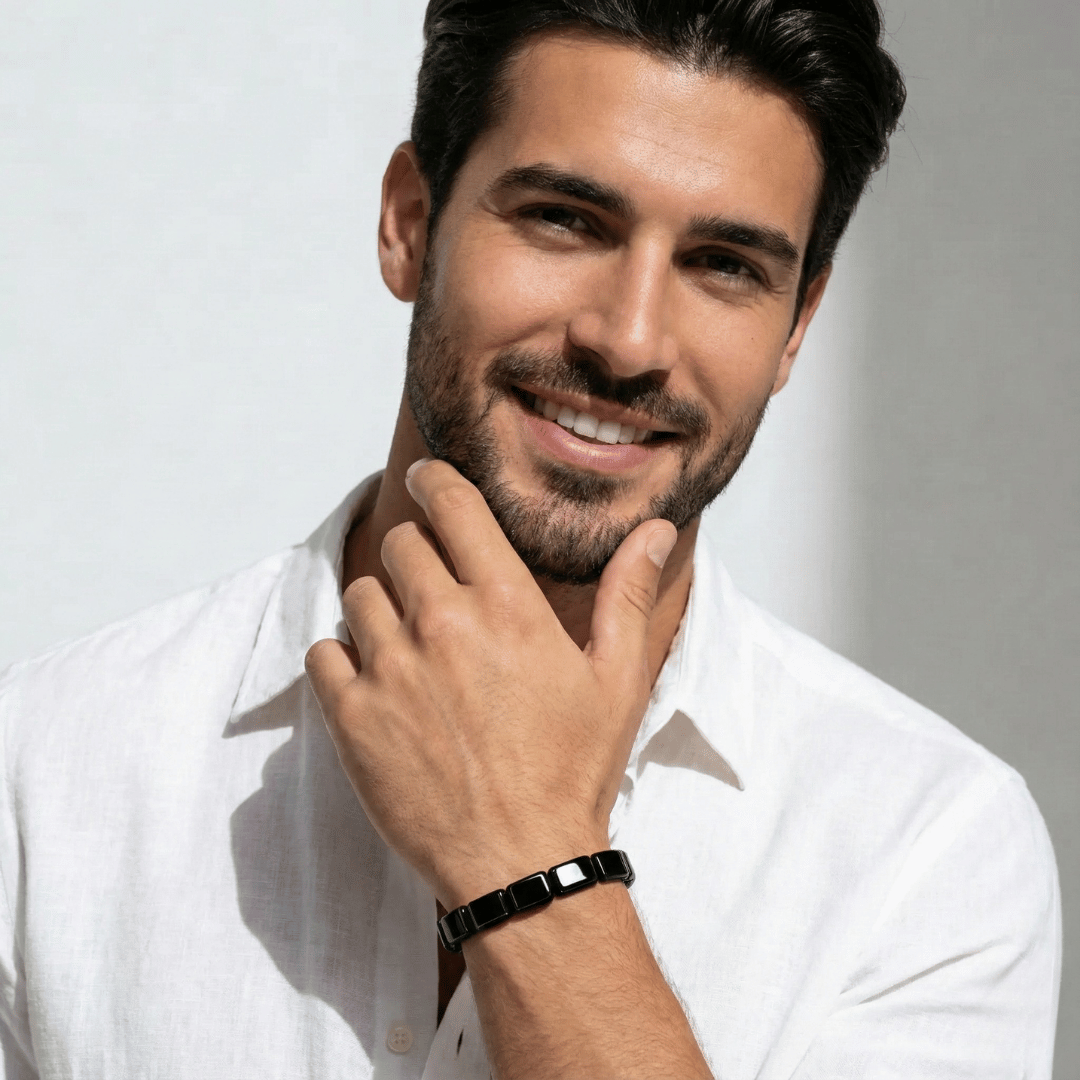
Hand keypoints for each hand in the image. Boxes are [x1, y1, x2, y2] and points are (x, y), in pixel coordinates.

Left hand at [305, 459, 676, 907]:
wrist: (521, 862)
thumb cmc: (573, 771)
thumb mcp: (618, 680)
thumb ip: (629, 594)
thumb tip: (655, 529)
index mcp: (508, 604)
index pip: (453, 504)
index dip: (434, 481)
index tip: (424, 479)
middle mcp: (444, 622)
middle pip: (401, 545)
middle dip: (415, 555)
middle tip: (431, 589)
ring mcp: (391, 668)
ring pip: (360, 596)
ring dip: (381, 609)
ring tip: (409, 648)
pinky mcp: (352, 717)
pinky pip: (324, 653)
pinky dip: (341, 659)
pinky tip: (373, 684)